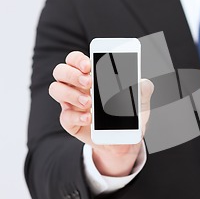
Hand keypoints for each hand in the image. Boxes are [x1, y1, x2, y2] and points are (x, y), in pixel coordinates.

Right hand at [49, 51, 153, 176]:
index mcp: (90, 75)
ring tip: (89, 102)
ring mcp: (71, 104)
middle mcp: (76, 86)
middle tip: (89, 82)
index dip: (77, 59)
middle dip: (72, 74)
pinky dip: (76, 116)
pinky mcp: (71, 122)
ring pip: (56, 90)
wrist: (124, 139)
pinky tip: (88, 118)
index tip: (88, 65)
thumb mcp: (140, 101)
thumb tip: (143, 83)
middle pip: (60, 71)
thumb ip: (143, 90)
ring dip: (71, 94)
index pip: (75, 60)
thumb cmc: (127, 114)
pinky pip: (65, 116)